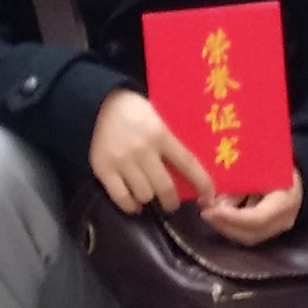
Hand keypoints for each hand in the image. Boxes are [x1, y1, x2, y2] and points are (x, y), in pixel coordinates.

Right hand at [87, 90, 214, 215]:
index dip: (202, 183)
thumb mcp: (159, 119)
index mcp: (161, 134)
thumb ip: (171, 142)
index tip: (208, 198)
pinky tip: (134, 201)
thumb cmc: (135, 111)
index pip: (188, 163)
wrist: (99, 102)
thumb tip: (189, 172)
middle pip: (165, 188)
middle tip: (171, 202)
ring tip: (148, 195)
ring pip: (145, 195)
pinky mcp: (103, 169)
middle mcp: (143, 150)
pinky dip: (131, 205)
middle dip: (172, 201)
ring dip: (150, 199)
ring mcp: (122, 161)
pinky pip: (121, 198)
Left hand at [195, 174, 303, 247]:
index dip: (233, 217)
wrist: (294, 176)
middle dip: (224, 225)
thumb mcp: (260, 168)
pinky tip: (218, 216)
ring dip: (224, 227)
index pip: (258, 218)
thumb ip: (239, 182)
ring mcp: (276, 229)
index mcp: (285, 201)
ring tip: (209, 213)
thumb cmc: (275, 166)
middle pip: (250, 233)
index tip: (213, 210)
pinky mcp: (268, 231)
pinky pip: (246, 234)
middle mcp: (283, 221)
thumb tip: (215, 200)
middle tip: (205, 212)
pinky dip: (230, 227)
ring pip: (246, 237)